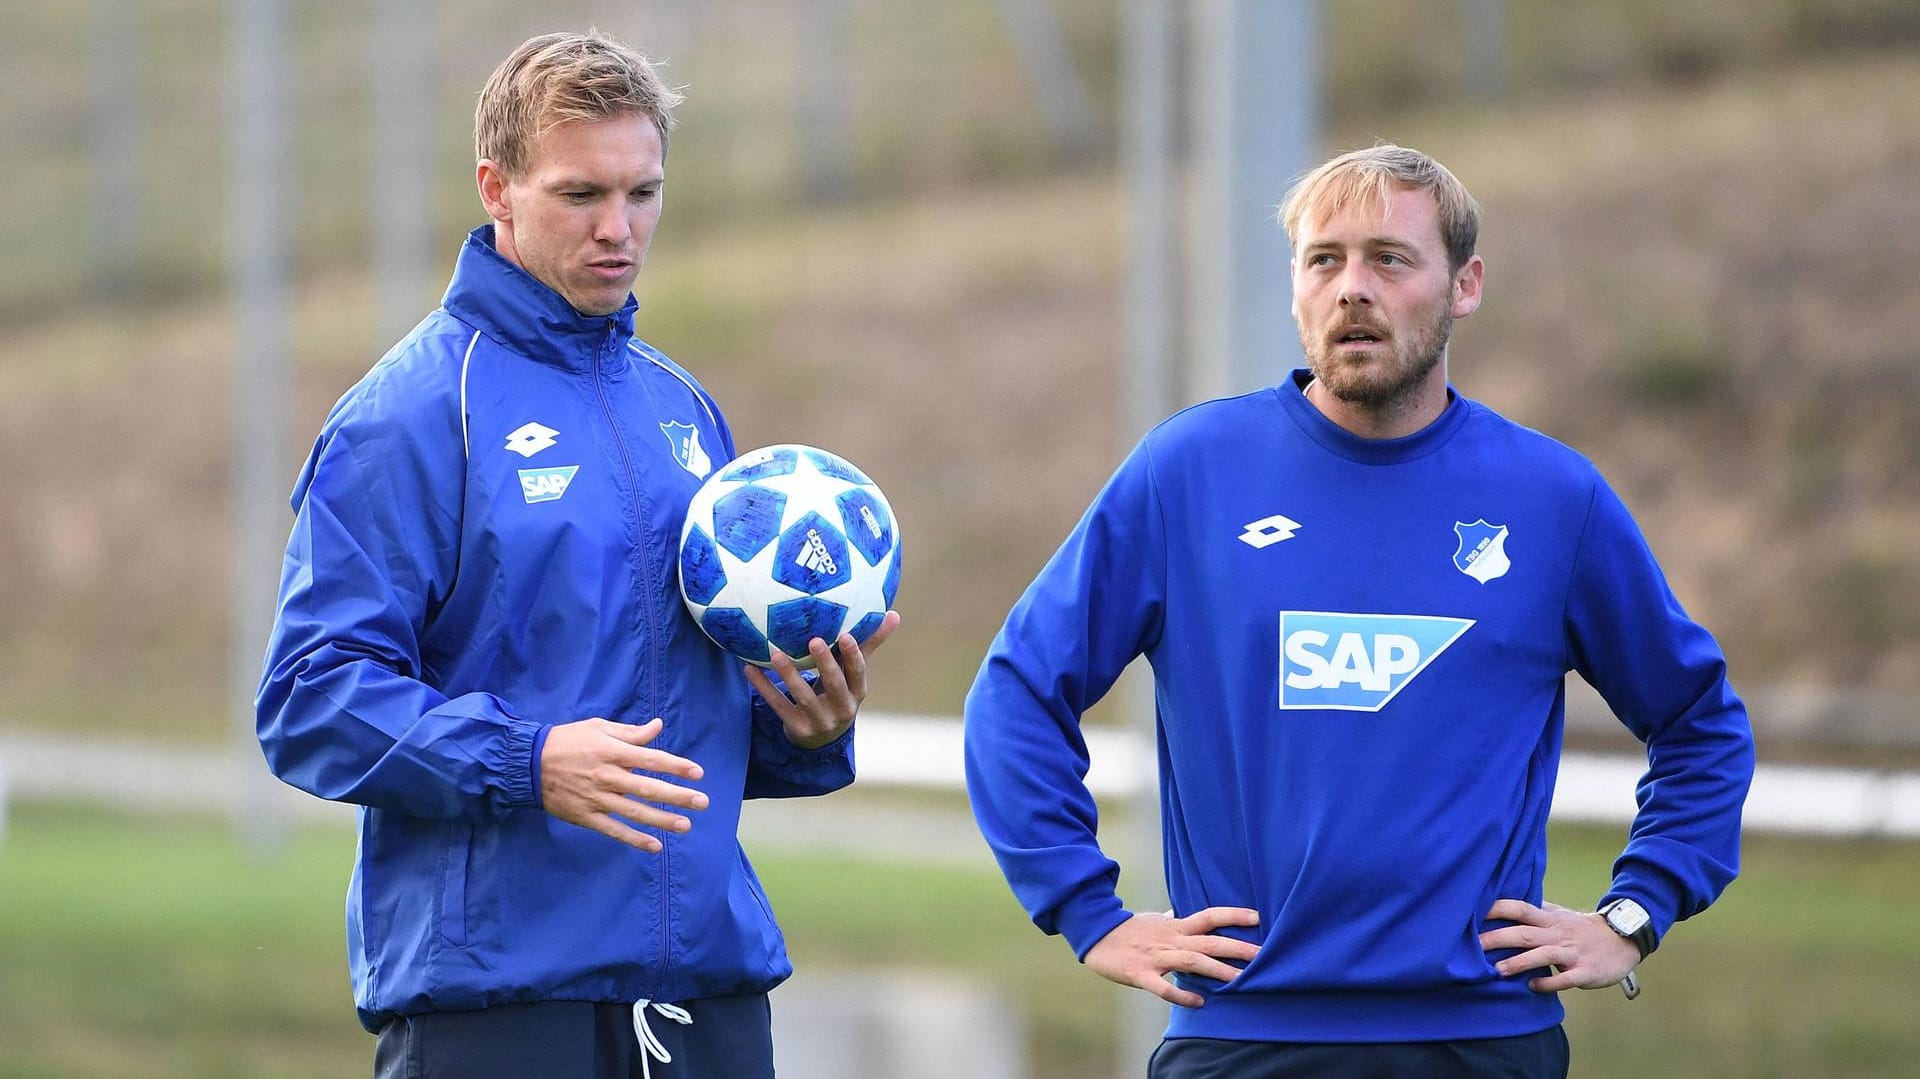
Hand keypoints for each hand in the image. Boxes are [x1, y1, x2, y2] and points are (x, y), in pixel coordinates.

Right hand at [539, 718, 708, 851]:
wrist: (528, 764)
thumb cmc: (567, 741)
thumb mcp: (598, 728)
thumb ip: (630, 732)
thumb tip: (657, 727)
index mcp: (612, 751)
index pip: (652, 759)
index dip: (677, 766)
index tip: (698, 773)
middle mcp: (608, 776)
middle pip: (649, 788)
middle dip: (678, 796)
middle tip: (702, 802)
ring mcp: (597, 798)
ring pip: (635, 812)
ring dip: (662, 820)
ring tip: (686, 825)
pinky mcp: (586, 816)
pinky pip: (614, 830)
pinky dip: (635, 839)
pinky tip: (655, 845)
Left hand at [744, 611, 900, 749]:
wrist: (822, 738)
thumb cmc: (839, 693)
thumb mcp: (854, 675)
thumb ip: (869, 644)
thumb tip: (894, 614)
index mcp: (857, 692)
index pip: (858, 672)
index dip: (853, 654)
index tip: (845, 635)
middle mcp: (842, 709)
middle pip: (834, 684)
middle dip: (825, 663)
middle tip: (813, 640)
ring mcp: (819, 721)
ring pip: (804, 697)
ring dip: (789, 675)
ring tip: (775, 654)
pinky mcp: (798, 729)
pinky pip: (779, 706)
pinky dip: (765, 687)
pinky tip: (751, 668)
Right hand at [1084, 908, 1261, 1007]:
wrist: (1095, 934)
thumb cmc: (1128, 929)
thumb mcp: (1155, 921)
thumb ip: (1174, 920)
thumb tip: (1186, 914)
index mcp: (1175, 927)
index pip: (1209, 917)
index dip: (1233, 916)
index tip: (1258, 918)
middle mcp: (1170, 940)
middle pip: (1208, 941)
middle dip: (1236, 948)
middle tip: (1263, 955)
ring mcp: (1155, 956)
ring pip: (1191, 962)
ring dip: (1217, 970)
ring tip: (1241, 980)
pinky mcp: (1140, 973)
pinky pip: (1162, 986)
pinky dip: (1181, 994)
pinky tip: (1199, 1002)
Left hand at [1480, 899, 1640, 992]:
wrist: (1623, 940)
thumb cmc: (1582, 929)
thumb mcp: (1558, 915)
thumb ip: (1533, 912)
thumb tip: (1502, 903)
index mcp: (1549, 919)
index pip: (1520, 908)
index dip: (1497, 908)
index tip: (1472, 910)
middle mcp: (1558, 934)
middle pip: (1525, 933)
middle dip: (1498, 938)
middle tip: (1473, 945)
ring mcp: (1572, 953)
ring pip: (1544, 955)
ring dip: (1520, 962)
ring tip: (1498, 970)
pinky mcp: (1586, 972)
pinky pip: (1566, 979)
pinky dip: (1550, 983)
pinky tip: (1533, 987)